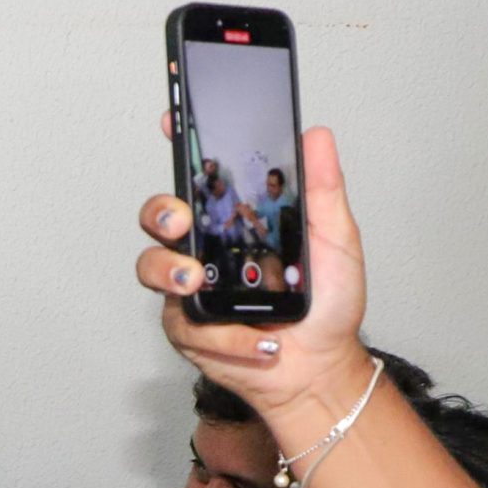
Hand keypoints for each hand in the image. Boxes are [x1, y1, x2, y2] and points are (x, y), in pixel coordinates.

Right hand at [138, 125, 371, 420]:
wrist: (320, 367)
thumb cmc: (326, 304)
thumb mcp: (335, 238)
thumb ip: (322, 188)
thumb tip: (316, 135)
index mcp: (235, 219)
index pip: (199, 176)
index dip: (180, 145)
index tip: (173, 120)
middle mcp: (205, 248)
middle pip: (159, 216)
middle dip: (161, 211)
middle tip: (181, 219)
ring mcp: (190, 288)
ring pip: (152, 266)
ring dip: (170, 272)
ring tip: (197, 282)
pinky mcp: (187, 329)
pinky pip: (186, 324)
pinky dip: (227, 336)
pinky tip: (261, 341)